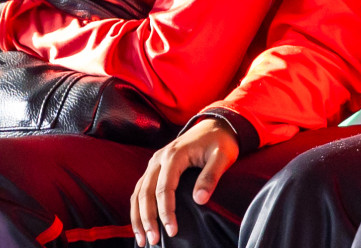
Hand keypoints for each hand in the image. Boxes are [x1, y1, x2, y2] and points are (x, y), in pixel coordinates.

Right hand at [131, 117, 238, 244]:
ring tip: (143, 239)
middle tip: (153, 241)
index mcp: (174, 155)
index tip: (172, 230)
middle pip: (145, 192)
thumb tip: (200, 200)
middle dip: (147, 219)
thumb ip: (211, 176)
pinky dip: (137, 208)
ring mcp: (154, 163)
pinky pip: (140, 189)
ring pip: (138, 192)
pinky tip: (140, 224)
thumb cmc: (221, 142)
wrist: (216, 125)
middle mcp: (158, 158)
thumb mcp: (223, 156)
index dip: (166, 211)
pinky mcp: (155, 168)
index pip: (164, 188)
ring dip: (138, 217)